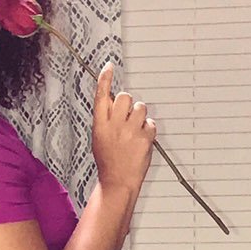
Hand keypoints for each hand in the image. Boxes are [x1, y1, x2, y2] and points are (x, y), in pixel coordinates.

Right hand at [91, 60, 155, 198]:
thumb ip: (106, 120)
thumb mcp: (100, 138)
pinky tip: (142, 141)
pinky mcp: (144, 138)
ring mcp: (129, 131)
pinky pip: (151, 123)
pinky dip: (149, 130)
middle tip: (128, 118)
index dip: (105, 79)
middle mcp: (114, 125)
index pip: (101, 96)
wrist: (118, 182)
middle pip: (124, 97)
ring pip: (141, 107)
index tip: (109, 67)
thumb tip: (113, 102)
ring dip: (141, 116)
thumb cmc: (109, 162)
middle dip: (129, 104)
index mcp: (100, 125)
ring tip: (135, 132)